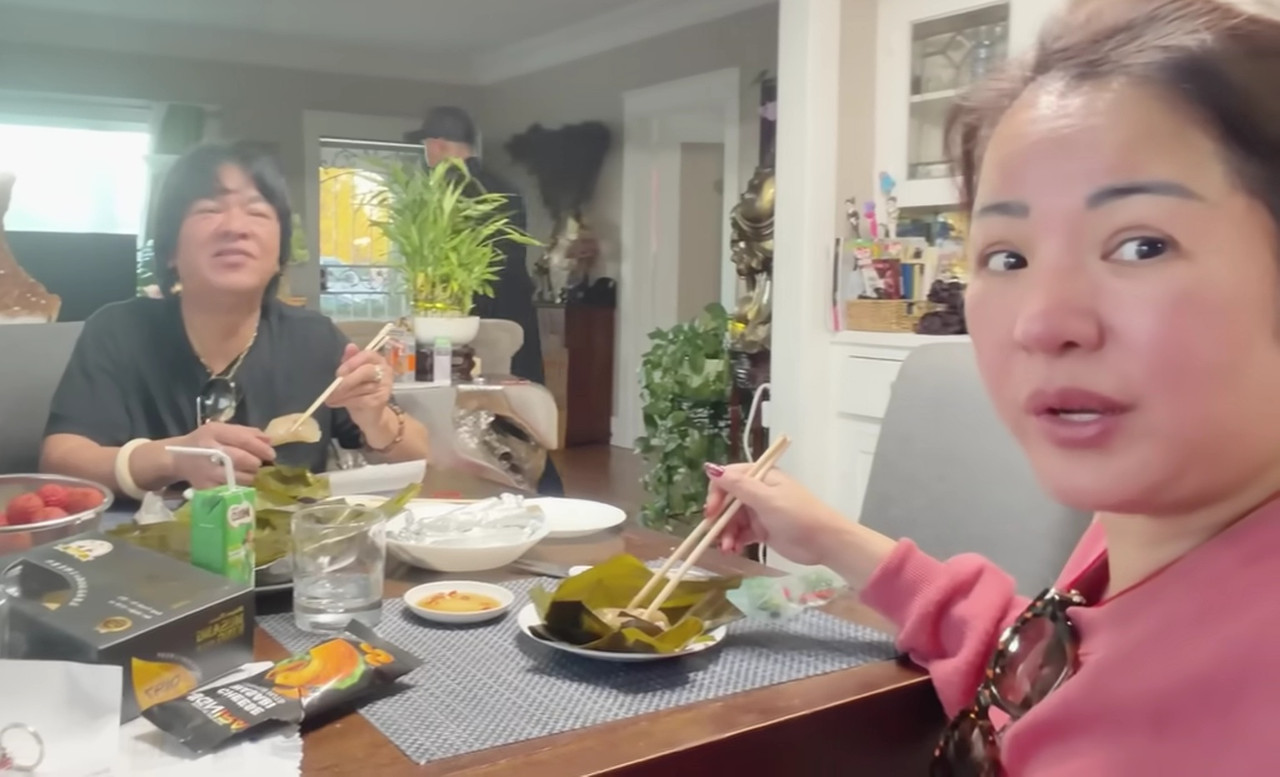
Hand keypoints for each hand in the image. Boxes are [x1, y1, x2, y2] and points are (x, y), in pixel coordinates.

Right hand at [175, 422, 275, 487]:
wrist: (177, 458)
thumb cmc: (205, 442)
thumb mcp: (222, 430)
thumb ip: (247, 433)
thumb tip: (270, 440)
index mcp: (214, 432)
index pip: (243, 440)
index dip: (260, 448)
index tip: (271, 454)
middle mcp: (208, 450)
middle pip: (242, 459)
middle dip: (255, 462)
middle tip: (258, 463)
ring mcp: (206, 471)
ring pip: (239, 477)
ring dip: (250, 475)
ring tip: (247, 471)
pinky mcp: (205, 487)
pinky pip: (231, 489)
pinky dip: (239, 485)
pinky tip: (236, 479)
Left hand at [326, 344, 392, 423]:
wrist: (371, 416)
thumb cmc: (360, 392)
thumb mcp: (353, 374)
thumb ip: (350, 360)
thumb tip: (350, 346)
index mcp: (378, 361)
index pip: (368, 355)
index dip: (352, 362)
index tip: (339, 372)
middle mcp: (385, 371)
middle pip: (366, 371)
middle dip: (346, 379)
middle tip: (332, 387)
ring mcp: (384, 387)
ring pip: (360, 387)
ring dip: (341, 393)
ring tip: (329, 397)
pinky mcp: (380, 401)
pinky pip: (359, 399)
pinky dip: (344, 401)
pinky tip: (335, 403)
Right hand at [703, 464, 851, 565]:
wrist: (824, 541)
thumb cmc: (797, 515)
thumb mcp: (766, 499)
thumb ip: (738, 486)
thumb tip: (710, 467)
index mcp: (760, 477)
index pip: (727, 479)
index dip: (716, 494)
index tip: (712, 512)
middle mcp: (757, 491)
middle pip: (727, 501)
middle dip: (720, 519)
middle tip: (717, 536)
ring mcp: (759, 511)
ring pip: (732, 519)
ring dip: (726, 533)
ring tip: (728, 548)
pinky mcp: (762, 530)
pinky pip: (741, 532)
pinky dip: (735, 541)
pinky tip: (734, 550)